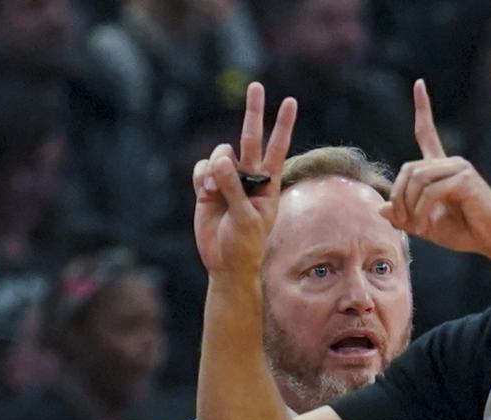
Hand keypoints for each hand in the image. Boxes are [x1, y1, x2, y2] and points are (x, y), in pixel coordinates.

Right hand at [193, 82, 296, 277]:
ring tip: (212, 192)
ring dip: (214, 169)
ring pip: (220, 154)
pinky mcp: (207, 187)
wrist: (226, 263)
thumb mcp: (246, 218)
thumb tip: (221, 159)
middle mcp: (249, 177)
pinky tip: (203, 193)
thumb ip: (234, 188)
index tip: (290, 101)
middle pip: (251, 138)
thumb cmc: (246, 245)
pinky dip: (200, 177)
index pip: (278, 148)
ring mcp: (228, 181)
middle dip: (253, 112)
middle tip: (255, 85)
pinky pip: (201, 168)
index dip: (283, 125)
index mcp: (268, 184)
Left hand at [380, 80, 490, 257]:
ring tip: (418, 227)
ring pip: (417, 179)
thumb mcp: (427, 225)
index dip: (422, 109)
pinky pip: (430, 191)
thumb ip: (405, 216)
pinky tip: (427, 225)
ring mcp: (460, 168)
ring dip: (410, 207)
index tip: (419, 83)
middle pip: (408, 169)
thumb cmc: (466, 232)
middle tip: (405, 222)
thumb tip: (381, 208)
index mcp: (442, 169)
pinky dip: (422, 210)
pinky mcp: (466, 179)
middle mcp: (451, 163)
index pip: (427, 133)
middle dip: (399, 197)